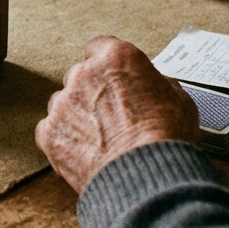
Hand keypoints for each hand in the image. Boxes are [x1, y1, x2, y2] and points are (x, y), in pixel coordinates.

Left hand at [35, 37, 198, 191]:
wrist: (147, 181)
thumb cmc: (166, 141)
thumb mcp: (179, 100)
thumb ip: (156, 84)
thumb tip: (152, 86)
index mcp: (116, 58)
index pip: (100, 47)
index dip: (107, 65)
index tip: (111, 77)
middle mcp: (84, 75)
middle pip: (79, 75)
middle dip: (92, 92)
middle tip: (111, 115)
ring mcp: (63, 104)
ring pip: (63, 103)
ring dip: (76, 116)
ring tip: (101, 140)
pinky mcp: (49, 133)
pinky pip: (51, 130)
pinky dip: (64, 140)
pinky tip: (86, 153)